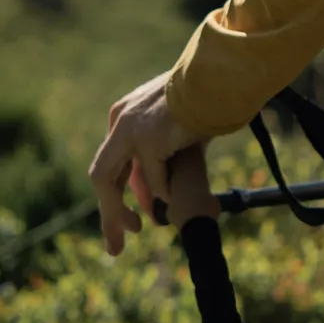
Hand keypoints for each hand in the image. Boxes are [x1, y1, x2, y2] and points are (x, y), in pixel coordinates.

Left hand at [89, 73, 196, 254]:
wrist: (221, 76)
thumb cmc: (210, 98)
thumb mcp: (180, 131)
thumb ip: (168, 158)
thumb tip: (164, 196)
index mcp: (126, 115)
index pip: (114, 164)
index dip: (123, 194)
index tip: (137, 217)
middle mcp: (121, 121)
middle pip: (102, 176)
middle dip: (108, 213)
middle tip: (116, 245)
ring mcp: (130, 129)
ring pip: (107, 180)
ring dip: (118, 212)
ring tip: (136, 230)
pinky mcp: (146, 138)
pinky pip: (153, 179)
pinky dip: (162, 193)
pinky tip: (173, 201)